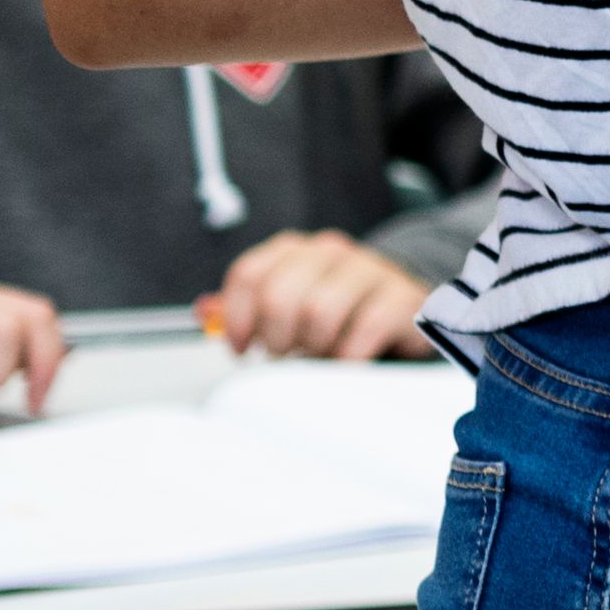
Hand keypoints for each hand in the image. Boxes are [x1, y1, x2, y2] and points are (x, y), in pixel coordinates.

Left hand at [207, 230, 433, 360]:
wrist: (404, 305)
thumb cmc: (338, 308)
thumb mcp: (289, 301)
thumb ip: (246, 307)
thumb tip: (205, 312)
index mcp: (296, 250)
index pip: (250, 274)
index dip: (237, 318)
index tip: (240, 348)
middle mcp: (331, 251)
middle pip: (280, 294)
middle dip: (275, 337)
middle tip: (283, 354)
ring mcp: (370, 269)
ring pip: (320, 311)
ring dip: (312, 347)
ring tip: (318, 355)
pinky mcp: (401, 296)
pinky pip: (362, 332)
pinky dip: (346, 356)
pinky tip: (346, 359)